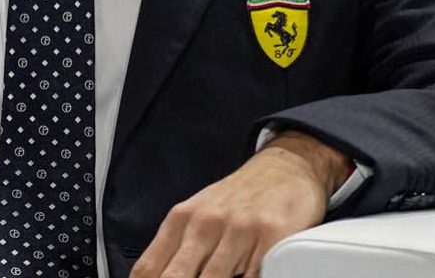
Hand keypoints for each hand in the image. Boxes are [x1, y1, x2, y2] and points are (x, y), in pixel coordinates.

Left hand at [129, 132, 351, 277]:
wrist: (285, 168)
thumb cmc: (239, 197)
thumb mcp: (197, 214)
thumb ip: (176, 249)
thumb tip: (154, 276)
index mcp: (181, 220)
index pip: (148, 268)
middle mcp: (206, 222)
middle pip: (175, 277)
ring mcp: (238, 228)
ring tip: (225, 275)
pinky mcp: (270, 234)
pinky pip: (252, 275)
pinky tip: (247, 274)